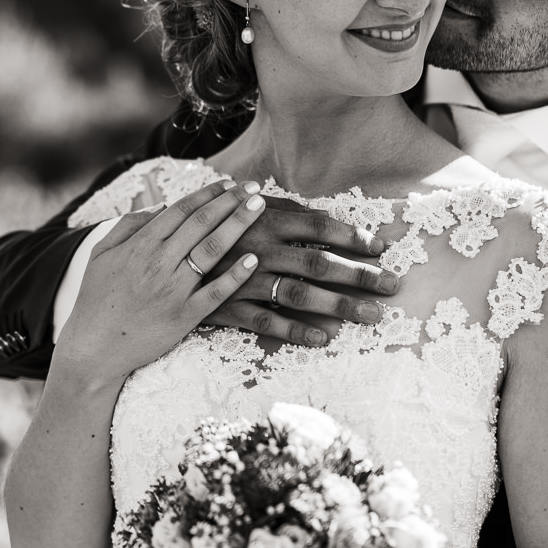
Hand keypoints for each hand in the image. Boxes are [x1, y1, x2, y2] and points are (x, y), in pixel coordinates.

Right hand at [53, 179, 265, 388]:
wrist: (94, 346)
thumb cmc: (96, 299)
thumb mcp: (101, 253)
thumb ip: (128, 225)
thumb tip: (159, 206)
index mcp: (140, 244)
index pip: (181, 209)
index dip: (208, 193)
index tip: (228, 184)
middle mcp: (159, 262)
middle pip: (202, 222)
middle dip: (230, 201)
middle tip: (252, 187)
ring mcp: (174, 289)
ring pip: (213, 249)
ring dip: (239, 224)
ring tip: (259, 208)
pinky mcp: (184, 316)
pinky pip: (215, 292)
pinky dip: (235, 275)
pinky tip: (253, 259)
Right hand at [199, 195, 398, 346]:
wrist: (155, 256)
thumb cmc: (206, 227)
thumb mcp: (240, 208)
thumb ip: (280, 210)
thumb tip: (322, 214)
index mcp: (262, 219)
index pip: (317, 225)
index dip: (351, 235)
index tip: (380, 247)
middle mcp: (257, 248)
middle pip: (318, 261)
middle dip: (360, 274)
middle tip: (393, 285)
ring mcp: (242, 279)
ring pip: (300, 294)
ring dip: (339, 306)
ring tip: (372, 316)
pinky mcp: (226, 308)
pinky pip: (266, 322)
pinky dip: (296, 331)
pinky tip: (323, 339)